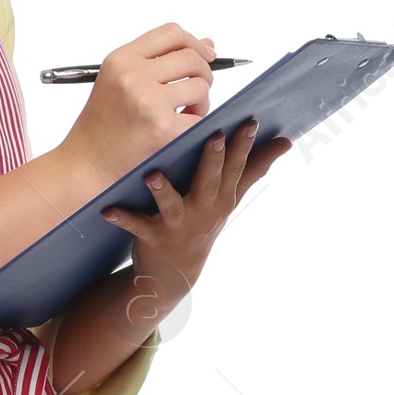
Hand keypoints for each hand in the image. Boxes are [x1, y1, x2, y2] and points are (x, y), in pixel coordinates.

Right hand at [65, 23, 217, 188]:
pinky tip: (182, 127)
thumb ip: (158, 61)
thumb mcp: (118, 82)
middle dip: (203, 73)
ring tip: (186, 112)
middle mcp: (133, 76)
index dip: (194, 42)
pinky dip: (197, 122)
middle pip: (191, 58)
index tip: (205, 55)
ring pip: (200, 85)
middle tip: (196, 91)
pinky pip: (199, 117)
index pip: (171, 33)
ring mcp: (148, 102)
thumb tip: (208, 45)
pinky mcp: (162, 128)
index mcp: (121, 60)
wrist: (86, 163)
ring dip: (201, 100)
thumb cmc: (102, 126)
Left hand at [101, 118, 290, 330]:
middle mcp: (204, 211)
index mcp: (222, 197)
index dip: (244, 146)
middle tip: (213, 135)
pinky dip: (122, 219)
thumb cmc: (202, 223)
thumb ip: (255, 167)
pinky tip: (108, 210)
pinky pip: (136, 226)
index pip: (236, 168)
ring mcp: (179, 226)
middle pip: (210, 182)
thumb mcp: (230, 198)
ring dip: (163, 191)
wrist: (173, 273)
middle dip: (214, 160)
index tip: (250, 121)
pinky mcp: (153, 238)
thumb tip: (285, 141)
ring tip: (153, 175)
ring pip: (172, 206)